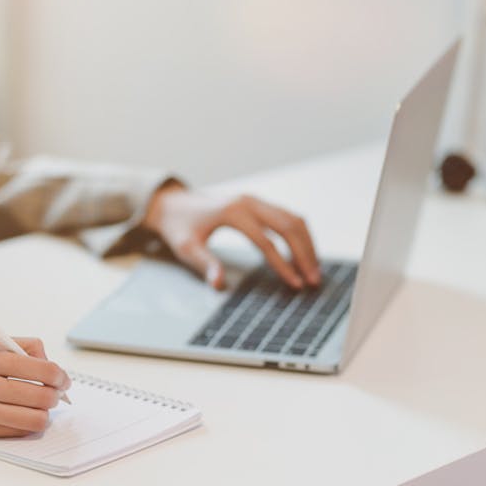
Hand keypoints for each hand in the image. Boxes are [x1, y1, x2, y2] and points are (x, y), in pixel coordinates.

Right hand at [0, 336, 71, 437]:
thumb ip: (20, 347)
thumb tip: (50, 362)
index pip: (43, 370)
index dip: (60, 376)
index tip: (62, 378)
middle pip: (43, 397)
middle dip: (56, 395)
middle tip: (55, 392)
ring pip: (33, 420)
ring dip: (43, 413)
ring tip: (38, 404)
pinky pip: (14, 431)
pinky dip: (24, 423)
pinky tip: (18, 413)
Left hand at [143, 183, 319, 289]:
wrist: (172, 202)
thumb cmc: (178, 226)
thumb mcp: (185, 247)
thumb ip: (204, 264)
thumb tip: (219, 285)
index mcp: (232, 212)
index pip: (266, 242)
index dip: (283, 265)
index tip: (296, 285)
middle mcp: (248, 202)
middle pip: (288, 226)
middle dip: (304, 255)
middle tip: (314, 281)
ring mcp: (255, 200)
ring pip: (293, 219)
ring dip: (307, 244)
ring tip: (314, 271)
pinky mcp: (258, 203)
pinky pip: (287, 216)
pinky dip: (300, 235)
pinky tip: (304, 254)